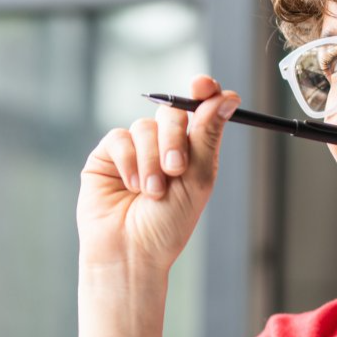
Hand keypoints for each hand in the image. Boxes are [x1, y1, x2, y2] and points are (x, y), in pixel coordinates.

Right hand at [77, 75, 240, 272]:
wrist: (131, 252)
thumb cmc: (168, 224)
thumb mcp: (198, 178)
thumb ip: (208, 134)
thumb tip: (228, 97)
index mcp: (194, 148)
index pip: (200, 107)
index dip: (204, 91)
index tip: (204, 85)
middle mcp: (165, 143)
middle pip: (173, 112)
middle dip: (175, 138)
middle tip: (176, 169)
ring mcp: (136, 148)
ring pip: (145, 126)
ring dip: (151, 160)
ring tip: (152, 192)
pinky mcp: (108, 155)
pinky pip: (119, 138)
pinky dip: (129, 162)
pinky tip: (130, 187)